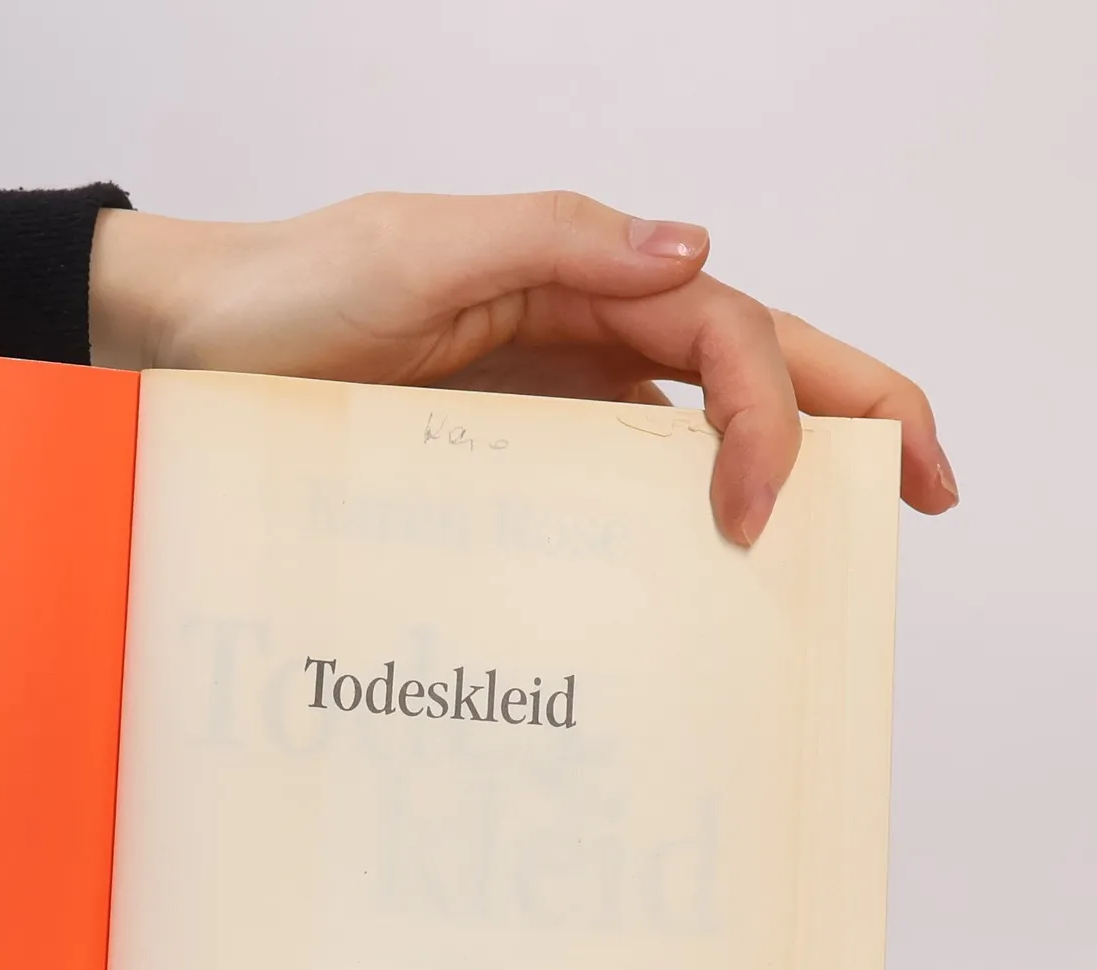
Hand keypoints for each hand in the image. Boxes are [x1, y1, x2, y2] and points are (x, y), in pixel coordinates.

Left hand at [90, 191, 955, 545]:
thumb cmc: (287, 295)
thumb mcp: (413, 252)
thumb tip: (701, 256)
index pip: (724, 329)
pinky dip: (664, 518)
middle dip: (850, 415)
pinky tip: (693, 572)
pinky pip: (608, 480)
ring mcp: (545, 395)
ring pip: (689, 428)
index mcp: (577, 272)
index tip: (758, 509)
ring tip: (836, 544)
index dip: (769, 410)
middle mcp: (579, 330)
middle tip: (929, 489)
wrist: (192, 352)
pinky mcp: (503, 453)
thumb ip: (553, 244)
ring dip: (772, 472)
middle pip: (746, 364)